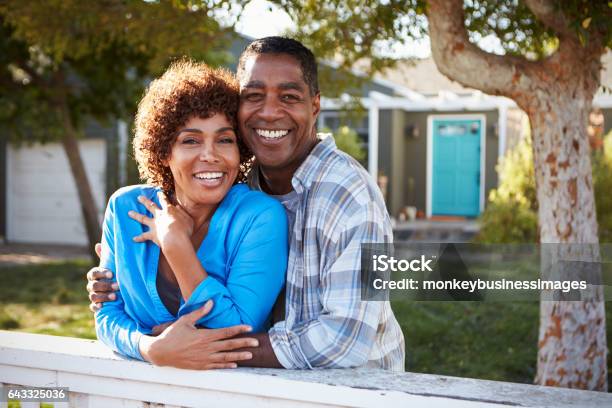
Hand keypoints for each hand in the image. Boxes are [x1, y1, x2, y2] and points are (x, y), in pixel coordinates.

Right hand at [86, 243, 118, 312]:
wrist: (119, 291)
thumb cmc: (115, 275)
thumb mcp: (112, 266)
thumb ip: (106, 257)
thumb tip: (98, 245)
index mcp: (94, 275)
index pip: (93, 273)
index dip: (101, 273)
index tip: (111, 274)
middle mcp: (92, 285)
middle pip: (94, 286)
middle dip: (105, 286)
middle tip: (117, 286)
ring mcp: (93, 295)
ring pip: (94, 296)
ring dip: (104, 296)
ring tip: (115, 296)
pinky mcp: (96, 305)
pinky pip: (92, 307)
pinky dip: (96, 307)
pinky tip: (102, 306)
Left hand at [129, 192, 193, 250]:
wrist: (176, 239)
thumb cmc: (185, 229)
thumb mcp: (188, 218)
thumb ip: (182, 212)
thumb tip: (178, 207)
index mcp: (169, 210)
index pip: (164, 201)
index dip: (161, 196)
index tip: (158, 192)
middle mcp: (160, 215)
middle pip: (150, 206)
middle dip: (144, 201)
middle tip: (139, 197)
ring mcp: (154, 225)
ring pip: (143, 218)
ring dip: (135, 215)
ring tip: (129, 212)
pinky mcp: (152, 234)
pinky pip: (144, 236)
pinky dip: (139, 238)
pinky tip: (133, 239)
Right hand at [139, 300, 258, 368]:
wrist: (160, 352)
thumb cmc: (172, 334)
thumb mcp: (185, 320)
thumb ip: (200, 312)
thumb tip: (211, 302)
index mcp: (204, 335)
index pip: (226, 332)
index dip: (238, 329)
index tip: (249, 327)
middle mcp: (206, 348)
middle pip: (229, 345)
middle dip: (244, 343)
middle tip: (256, 343)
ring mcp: (204, 358)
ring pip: (225, 357)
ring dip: (238, 356)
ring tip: (250, 355)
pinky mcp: (200, 366)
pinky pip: (216, 366)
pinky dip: (226, 365)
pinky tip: (235, 365)